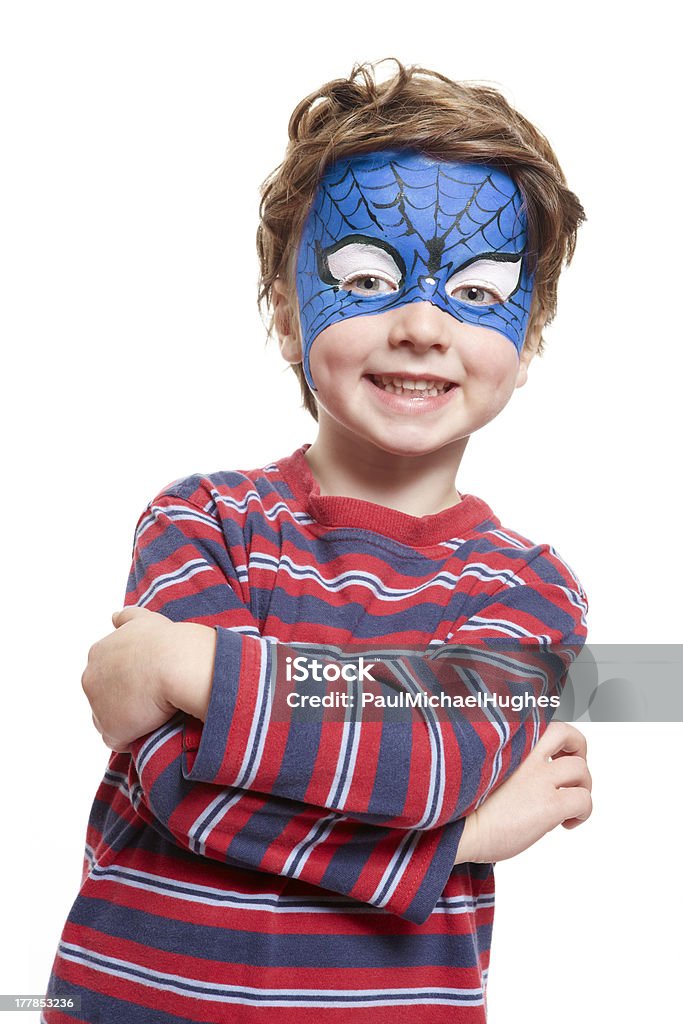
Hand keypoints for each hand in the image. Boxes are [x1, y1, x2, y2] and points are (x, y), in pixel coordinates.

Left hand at [82, 606, 216, 752]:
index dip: (128, 678)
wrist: (177, 663)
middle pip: (104, 695)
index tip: (148, 679)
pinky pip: (120, 740)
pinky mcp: (112, 728)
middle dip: (124, 698)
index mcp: (98, 652)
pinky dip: (134, 738)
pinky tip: (153, 728)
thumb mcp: (144, 619)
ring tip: (156, 713)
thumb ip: (126, 618)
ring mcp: (98, 705)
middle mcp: (91, 677)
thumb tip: (115, 617)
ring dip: (129, 719)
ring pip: (110, 718)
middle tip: (153, 696)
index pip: (107, 672)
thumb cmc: (166, 641)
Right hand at [456, 721, 592, 863]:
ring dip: (581, 788)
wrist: (453, 830)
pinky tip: (565, 824)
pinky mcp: (549, 803)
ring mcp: (539, 777)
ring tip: (568, 805)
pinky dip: (582, 814)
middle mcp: (525, 753)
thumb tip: (529, 783)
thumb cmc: (459, 807)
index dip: (551, 743)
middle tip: (570, 773)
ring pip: (581, 769)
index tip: (550, 759)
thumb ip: (505, 764)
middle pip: (567, 734)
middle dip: (577, 751)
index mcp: (507, 742)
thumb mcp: (479, 769)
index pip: (541, 724)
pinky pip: (584, 800)